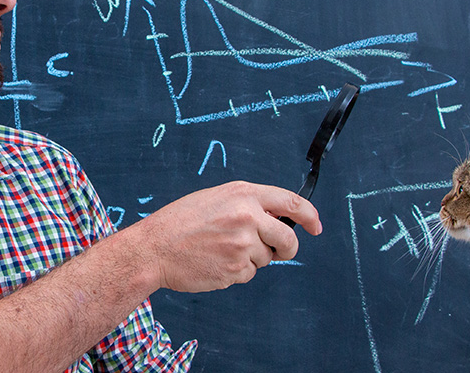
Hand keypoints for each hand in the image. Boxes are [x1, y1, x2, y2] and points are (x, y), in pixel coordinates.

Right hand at [134, 181, 321, 292]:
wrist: (154, 248)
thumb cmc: (180, 223)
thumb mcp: (216, 199)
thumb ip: (248, 205)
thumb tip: (277, 218)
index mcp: (243, 194)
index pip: (291, 202)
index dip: (309, 216)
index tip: (315, 226)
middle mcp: (247, 216)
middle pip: (287, 239)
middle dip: (286, 249)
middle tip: (276, 251)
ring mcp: (242, 244)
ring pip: (266, 258)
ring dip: (251, 258)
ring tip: (221, 250)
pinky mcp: (236, 269)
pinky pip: (249, 273)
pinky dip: (237, 271)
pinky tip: (215, 262)